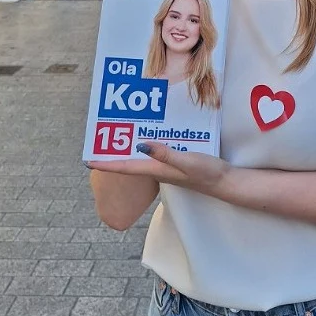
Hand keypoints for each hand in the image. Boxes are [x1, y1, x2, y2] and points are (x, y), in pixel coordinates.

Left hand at [91, 142, 231, 193]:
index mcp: (156, 169)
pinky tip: (147, 133)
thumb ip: (165, 153)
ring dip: (127, 148)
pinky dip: (146, 144)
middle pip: (128, 162)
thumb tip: (140, 145)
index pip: (125, 167)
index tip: (87, 160)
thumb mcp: (186, 161)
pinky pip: (154, 152)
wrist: (227, 183)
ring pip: (140, 157)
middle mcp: (157, 169)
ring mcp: (166, 167)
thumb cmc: (207, 173)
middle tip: (96, 140)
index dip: (105, 163)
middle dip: (112, 154)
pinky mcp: (175, 162)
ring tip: (114, 133)